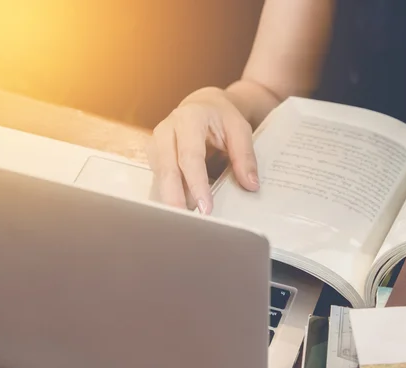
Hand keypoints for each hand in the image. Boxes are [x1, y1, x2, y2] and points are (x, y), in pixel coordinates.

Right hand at [146, 87, 259, 212]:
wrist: (203, 105)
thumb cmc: (222, 117)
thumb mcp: (240, 129)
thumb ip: (245, 156)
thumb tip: (250, 184)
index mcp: (189, 119)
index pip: (190, 156)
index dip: (197, 184)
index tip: (205, 208)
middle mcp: (166, 130)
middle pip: (167, 169)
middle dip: (175, 199)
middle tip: (186, 223)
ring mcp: (156, 144)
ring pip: (160, 178)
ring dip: (171, 201)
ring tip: (183, 224)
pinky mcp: (155, 157)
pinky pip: (160, 181)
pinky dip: (170, 197)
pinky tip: (180, 214)